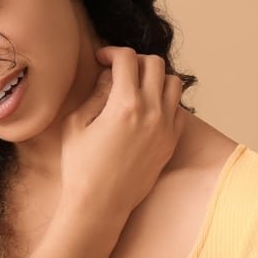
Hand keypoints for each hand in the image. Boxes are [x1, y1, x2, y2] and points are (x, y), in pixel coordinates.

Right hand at [57, 46, 188, 233]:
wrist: (100, 205)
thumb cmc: (81, 166)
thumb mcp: (77, 124)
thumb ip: (97, 93)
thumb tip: (112, 75)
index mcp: (126, 105)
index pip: (128, 58)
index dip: (112, 52)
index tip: (102, 59)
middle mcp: (153, 112)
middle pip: (155, 64)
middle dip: (136, 60)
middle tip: (120, 71)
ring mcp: (167, 128)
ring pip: (174, 84)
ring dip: (156, 79)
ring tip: (137, 88)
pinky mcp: (172, 142)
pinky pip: (180, 109)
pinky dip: (167, 102)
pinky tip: (148, 110)